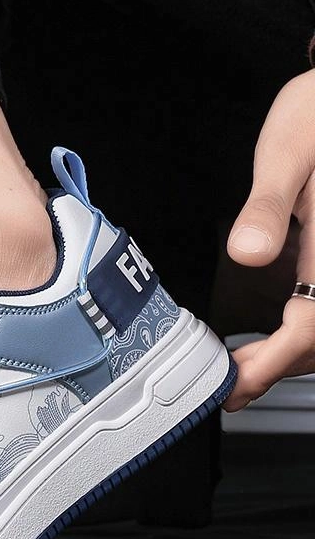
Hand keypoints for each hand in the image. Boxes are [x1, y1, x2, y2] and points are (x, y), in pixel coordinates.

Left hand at [223, 69, 314, 411]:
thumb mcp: (290, 149)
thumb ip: (269, 204)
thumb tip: (247, 253)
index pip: (312, 326)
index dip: (273, 365)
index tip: (235, 388)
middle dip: (277, 370)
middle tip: (230, 389)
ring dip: (292, 355)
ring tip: (247, 371)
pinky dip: (305, 333)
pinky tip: (279, 335)